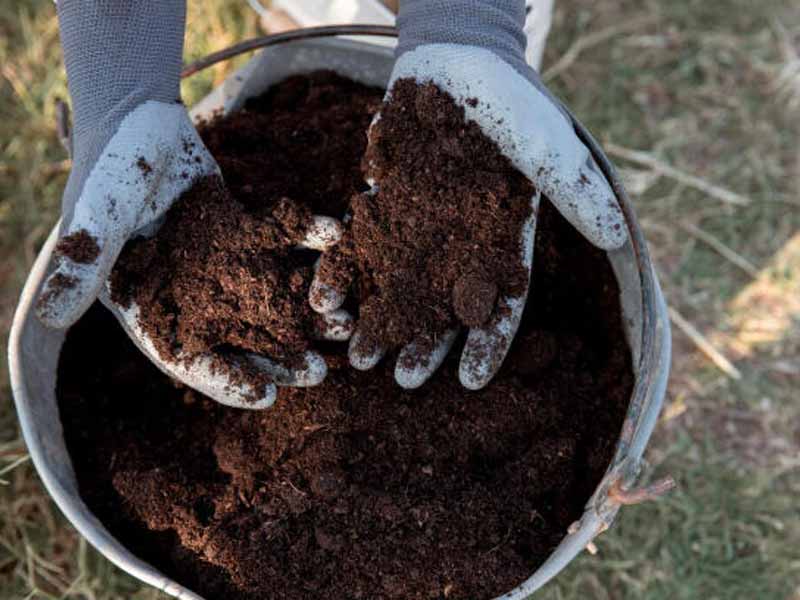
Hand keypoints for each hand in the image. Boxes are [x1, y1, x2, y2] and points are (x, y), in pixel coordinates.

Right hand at [37, 100, 350, 407]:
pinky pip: (286, 241)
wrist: (137, 119)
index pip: (188, 359)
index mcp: (154, 306)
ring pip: (271, 297)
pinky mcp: (248, 230)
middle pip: (241, 339)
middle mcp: (194, 294)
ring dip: (308, 310)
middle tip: (321, 371)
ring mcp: (224, 264)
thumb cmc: (109, 170)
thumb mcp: (95, 218)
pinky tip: (338, 241)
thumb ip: (84, 263)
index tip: (266, 396)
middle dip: (281, 358)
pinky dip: (311, 241)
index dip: (225, 380)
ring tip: (345, 324)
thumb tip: (50, 317)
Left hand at [310, 2, 626, 389]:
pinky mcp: (383, 204)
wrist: (459, 60)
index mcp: (502, 243)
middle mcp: (459, 245)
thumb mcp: (549, 145)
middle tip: (401, 380)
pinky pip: (361, 244)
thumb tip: (616, 236)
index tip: (470, 382)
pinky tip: (326, 298)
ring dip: (380, 320)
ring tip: (359, 355)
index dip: (486, 343)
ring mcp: (419, 227)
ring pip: (398, 286)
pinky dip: (346, 270)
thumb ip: (575, 191)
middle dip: (424, 344)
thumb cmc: (512, 104)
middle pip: (442, 307)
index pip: (499, 304)